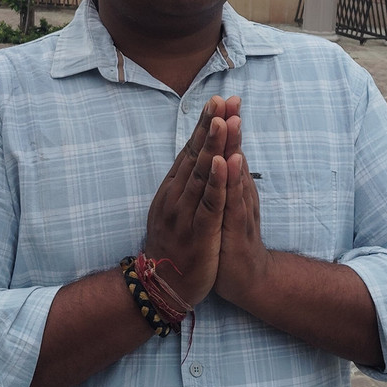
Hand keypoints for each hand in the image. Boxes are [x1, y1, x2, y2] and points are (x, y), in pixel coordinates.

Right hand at [144, 96, 230, 305]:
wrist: (162, 287)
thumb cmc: (174, 245)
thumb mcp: (176, 208)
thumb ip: (185, 182)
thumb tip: (195, 155)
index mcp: (173, 188)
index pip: (190, 149)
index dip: (204, 125)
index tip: (217, 100)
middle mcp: (177, 195)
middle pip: (196, 155)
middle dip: (211, 126)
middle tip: (222, 99)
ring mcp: (185, 213)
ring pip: (203, 174)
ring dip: (214, 146)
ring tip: (224, 120)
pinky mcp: (199, 232)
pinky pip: (209, 203)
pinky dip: (218, 181)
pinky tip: (225, 163)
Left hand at [214, 102, 272, 308]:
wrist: (247, 278)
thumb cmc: (233, 237)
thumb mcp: (229, 203)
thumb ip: (229, 178)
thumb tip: (226, 152)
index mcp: (235, 185)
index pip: (229, 149)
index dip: (226, 124)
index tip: (224, 96)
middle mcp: (240, 192)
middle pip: (236, 154)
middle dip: (231, 126)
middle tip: (231, 99)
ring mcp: (241, 209)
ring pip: (237, 173)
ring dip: (233, 147)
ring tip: (232, 121)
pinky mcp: (238, 228)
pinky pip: (234, 202)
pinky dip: (232, 182)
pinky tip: (231, 164)